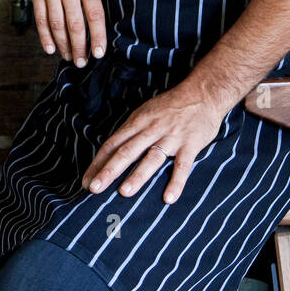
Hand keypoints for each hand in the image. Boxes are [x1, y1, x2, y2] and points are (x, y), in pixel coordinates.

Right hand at [22, 0, 106, 66]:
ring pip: (57, 25)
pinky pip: (40, 18)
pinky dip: (45, 36)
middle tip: (83, 62)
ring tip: (69, 58)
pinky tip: (50, 48)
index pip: (94, 14)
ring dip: (64, 45)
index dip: (98, 36)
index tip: (100, 52)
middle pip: (75, 25)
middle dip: (80, 47)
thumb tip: (97, 16)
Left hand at [81, 83, 229, 204]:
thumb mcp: (146, 112)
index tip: (86, 182)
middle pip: (127, 151)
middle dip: (109, 171)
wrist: (203, 92)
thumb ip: (132, 132)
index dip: (98, 163)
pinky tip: (169, 198)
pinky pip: (182, 165)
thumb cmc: (171, 106)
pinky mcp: (191, 144)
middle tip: (94, 189)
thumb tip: (111, 152)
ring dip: (137, 175)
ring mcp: (171, 137)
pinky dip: (176, 182)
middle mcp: (151, 129)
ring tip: (124, 192)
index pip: (112, 144)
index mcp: (138, 122)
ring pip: (151, 158)